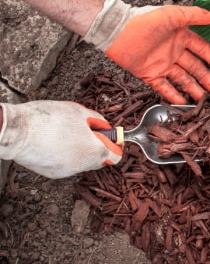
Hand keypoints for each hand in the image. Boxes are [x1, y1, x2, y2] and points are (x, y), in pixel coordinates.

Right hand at [0, 101, 121, 178]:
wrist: (18, 131)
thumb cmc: (49, 119)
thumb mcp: (80, 112)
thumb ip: (97, 121)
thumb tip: (104, 126)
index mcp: (94, 151)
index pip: (116, 156)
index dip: (113, 145)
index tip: (108, 136)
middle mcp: (83, 165)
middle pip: (98, 160)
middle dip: (96, 147)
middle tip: (86, 132)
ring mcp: (67, 171)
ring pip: (81, 162)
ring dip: (80, 151)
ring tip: (66, 134)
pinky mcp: (52, 173)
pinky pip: (66, 165)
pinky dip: (65, 156)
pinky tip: (55, 143)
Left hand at [84, 0, 209, 103]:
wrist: (118, 32)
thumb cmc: (145, 20)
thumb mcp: (173, 15)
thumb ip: (196, 15)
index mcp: (181, 37)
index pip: (202, 50)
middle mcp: (174, 52)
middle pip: (195, 67)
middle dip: (207, 78)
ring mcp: (162, 64)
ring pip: (182, 79)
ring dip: (193, 88)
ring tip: (204, 99)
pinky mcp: (150, 74)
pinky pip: (164, 87)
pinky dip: (173, 95)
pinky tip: (182, 102)